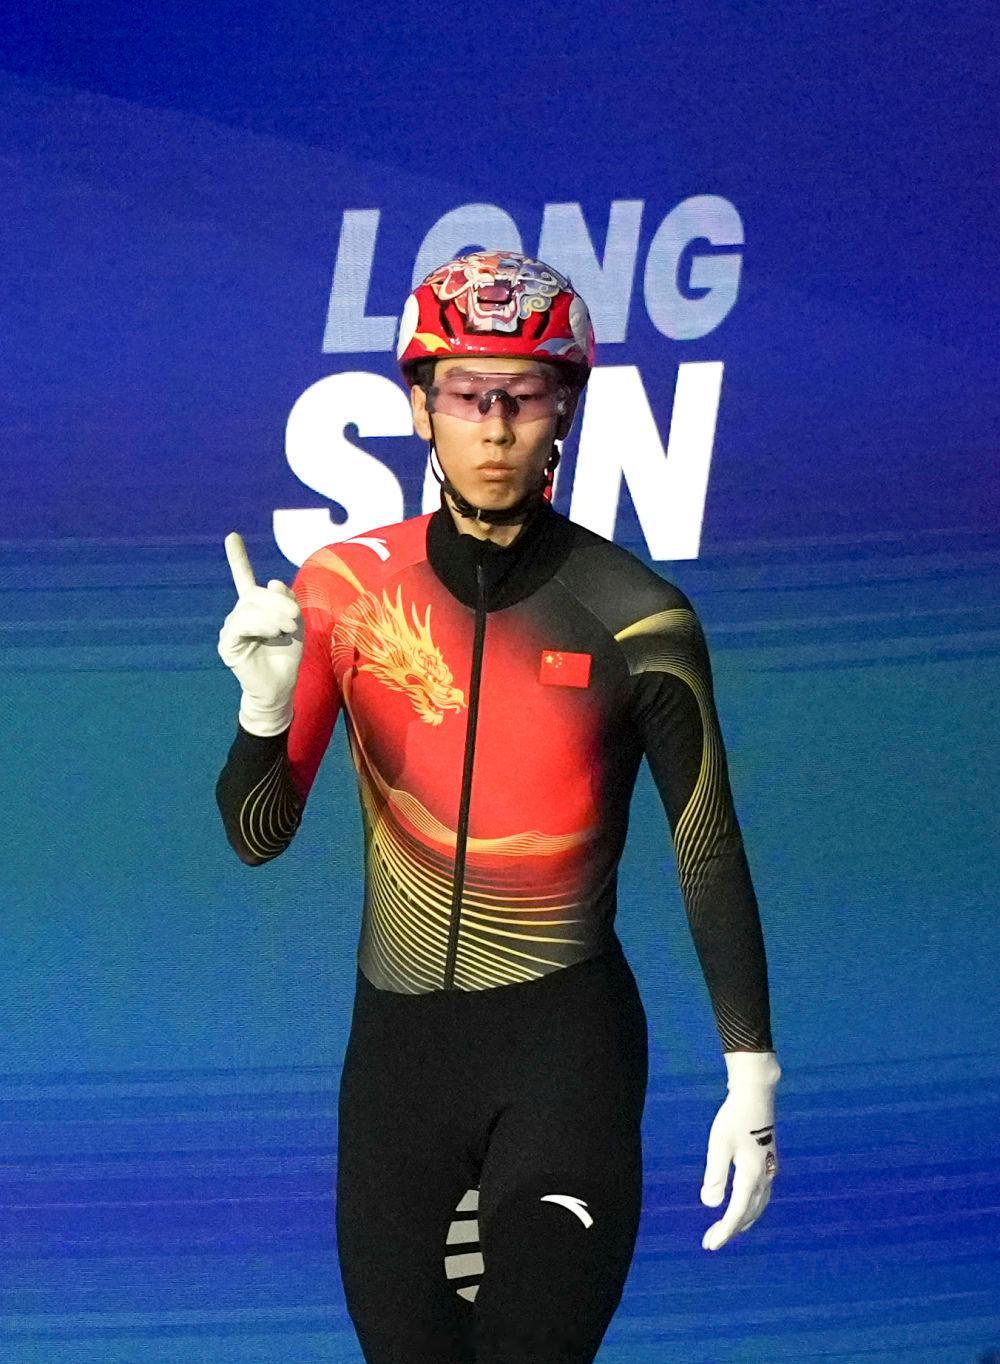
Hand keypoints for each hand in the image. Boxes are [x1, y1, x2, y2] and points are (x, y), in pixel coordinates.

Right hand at [218, 532, 302, 736]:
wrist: (280, 688)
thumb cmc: (287, 657)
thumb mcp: (296, 623)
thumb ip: (287, 601)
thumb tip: (271, 582)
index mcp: (255, 608)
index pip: (243, 578)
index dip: (237, 557)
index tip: (232, 536)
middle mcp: (240, 614)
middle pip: (256, 593)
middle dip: (279, 602)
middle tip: (294, 619)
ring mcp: (231, 628)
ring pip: (250, 607)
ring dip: (274, 616)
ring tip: (286, 629)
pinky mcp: (228, 643)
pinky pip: (242, 624)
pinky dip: (261, 626)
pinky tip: (272, 634)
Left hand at [700, 1050, 780, 1250]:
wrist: (756, 1095)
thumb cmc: (734, 1118)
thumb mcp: (719, 1145)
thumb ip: (715, 1175)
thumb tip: (710, 1205)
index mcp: (752, 1175)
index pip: (737, 1212)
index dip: (724, 1231)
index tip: (710, 1245)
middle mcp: (765, 1177)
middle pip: (749, 1213)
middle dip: (731, 1229)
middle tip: (711, 1242)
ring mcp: (769, 1170)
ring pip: (757, 1206)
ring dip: (742, 1221)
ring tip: (725, 1231)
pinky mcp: (768, 1162)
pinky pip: (761, 1195)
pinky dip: (750, 1208)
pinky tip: (741, 1206)